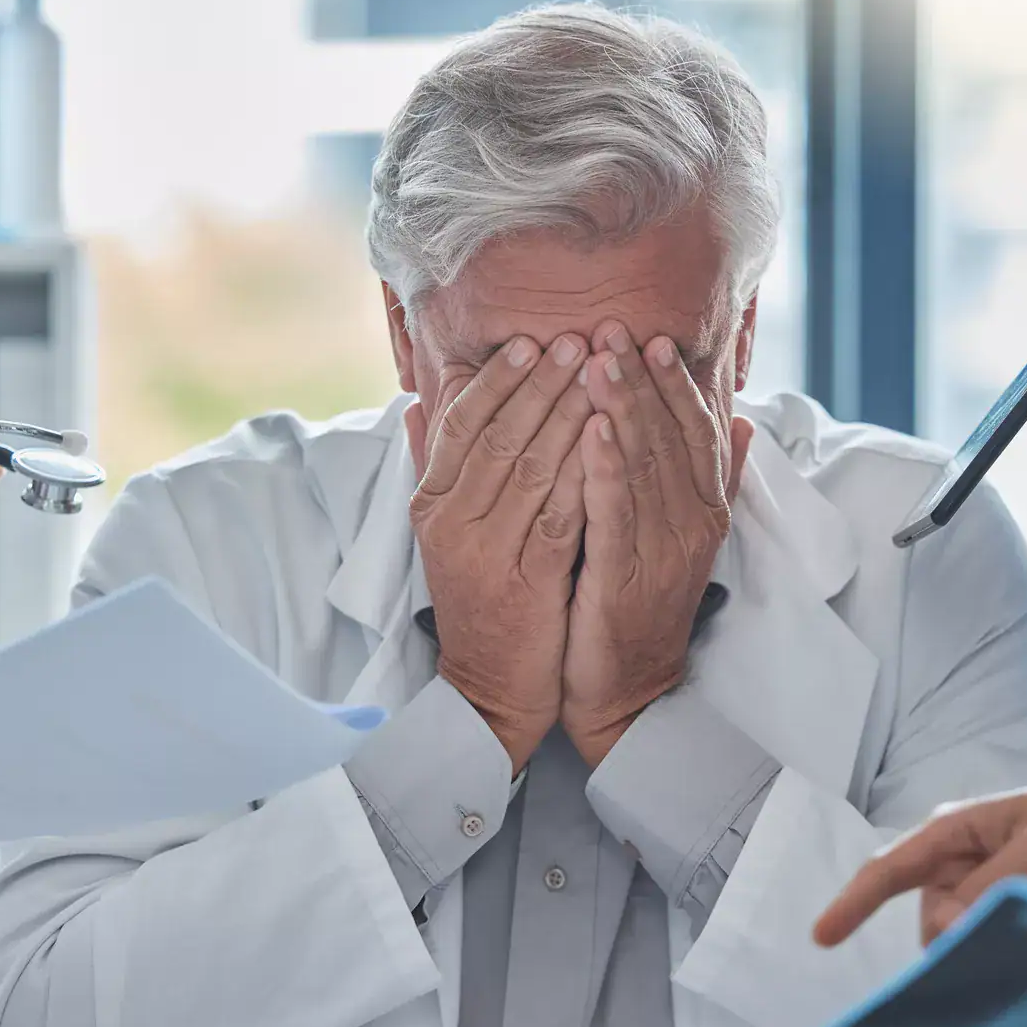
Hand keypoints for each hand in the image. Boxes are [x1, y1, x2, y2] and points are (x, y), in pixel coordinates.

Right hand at [408, 334, 593, 771]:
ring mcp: (488, 554)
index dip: (496, 381)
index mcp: (432, 505)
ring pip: (532, 469)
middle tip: (578, 340)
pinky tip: (613, 442)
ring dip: (570, 416)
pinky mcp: (527, 583)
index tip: (529, 342)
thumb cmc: (480, 598)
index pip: (462, 425)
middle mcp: (452, 525)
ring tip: (602, 374)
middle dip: (541, 385)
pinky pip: (561, 517)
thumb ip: (435, 468)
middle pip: (499, 437)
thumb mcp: (445, 532)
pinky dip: (585, 475)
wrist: (490, 686)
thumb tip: (413, 406)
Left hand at [562, 325, 751, 766]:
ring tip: (599, 360)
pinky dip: (605, 467)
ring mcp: (661, 553)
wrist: (627, 692)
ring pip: (644, 467)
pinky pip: (616, 513)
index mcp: (704, 513)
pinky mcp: (625, 578)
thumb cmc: (643, 606)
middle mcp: (690, 527)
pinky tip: (591, 430)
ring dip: (623, 408)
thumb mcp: (682, 536)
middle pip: (670, 439)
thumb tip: (744, 420)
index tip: (657, 339)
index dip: (678, 386)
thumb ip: (710, 478)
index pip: (696, 435)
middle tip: (617, 328)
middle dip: (644, 380)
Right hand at [813, 776, 1026, 946]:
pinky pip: (984, 944)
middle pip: (929, 919)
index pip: (889, 870)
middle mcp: (956, 864)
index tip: (821, 937)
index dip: (852, 905)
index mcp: (952, 834)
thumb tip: (945, 929)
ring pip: (956, 939)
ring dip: (983, 950)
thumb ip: (990, 888)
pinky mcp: (1004, 912)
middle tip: (1011, 938)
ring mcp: (979, 889)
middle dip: (954, 940)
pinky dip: (1000, 956)